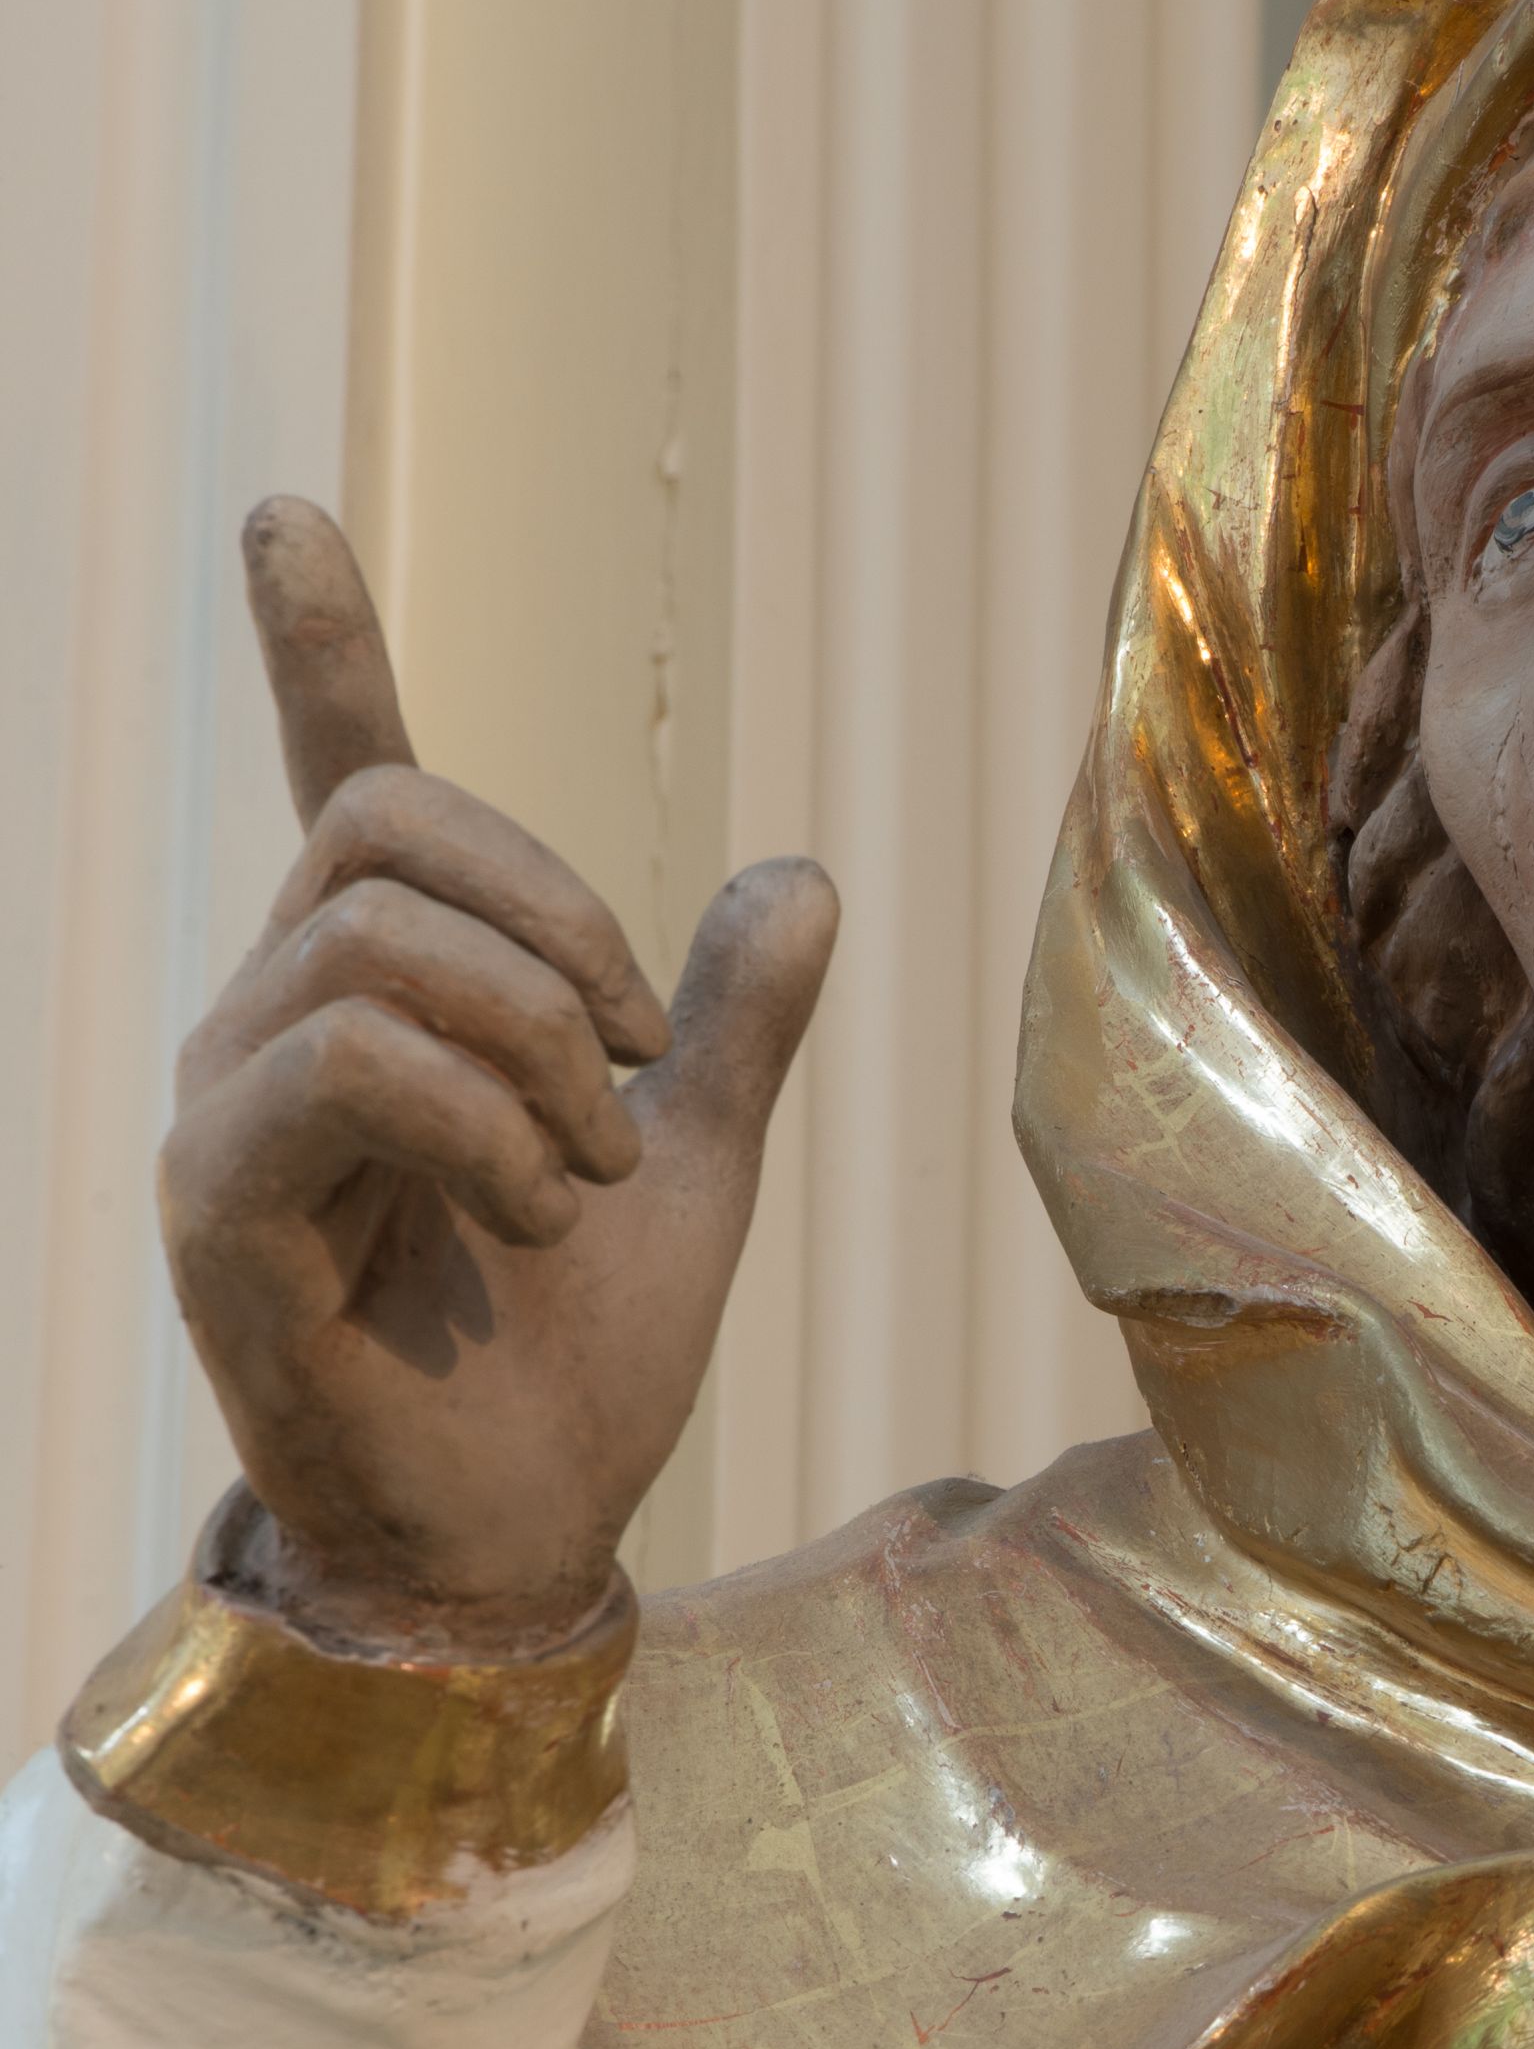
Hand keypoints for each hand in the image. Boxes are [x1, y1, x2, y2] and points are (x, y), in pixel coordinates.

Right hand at [160, 500, 837, 1653]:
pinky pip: (345, 1065)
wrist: (526, 1533)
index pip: (339, 784)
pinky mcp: (215, 1199)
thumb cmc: (582, 1368)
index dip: (314, 648)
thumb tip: (803, 876)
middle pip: (385, 821)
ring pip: (376, 940)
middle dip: (556, 922)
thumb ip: (734, 1029)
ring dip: (536, 1045)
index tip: (287, 514)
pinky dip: (481, 1123)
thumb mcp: (698, 1166)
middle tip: (637, 1067)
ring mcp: (227, 1107)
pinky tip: (532, 1213)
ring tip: (584, 1177)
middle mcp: (276, 1024)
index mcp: (386, 1000)